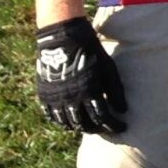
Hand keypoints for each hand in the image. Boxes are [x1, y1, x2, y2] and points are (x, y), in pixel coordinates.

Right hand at [33, 17, 126, 132]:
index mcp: (89, 92)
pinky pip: (51, 116)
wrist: (63, 37)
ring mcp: (56, 97)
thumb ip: (116, 91)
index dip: (114, 126)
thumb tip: (123, 110)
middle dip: (98, 129)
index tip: (122, 127)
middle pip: (85, 124)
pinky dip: (61, 121)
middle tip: (106, 128)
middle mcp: (71, 98)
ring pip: (67, 123)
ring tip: (89, 126)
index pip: (103, 119)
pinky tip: (69, 121)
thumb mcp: (108, 68)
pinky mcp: (44, 94)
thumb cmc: (91, 51)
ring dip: (79, 127)